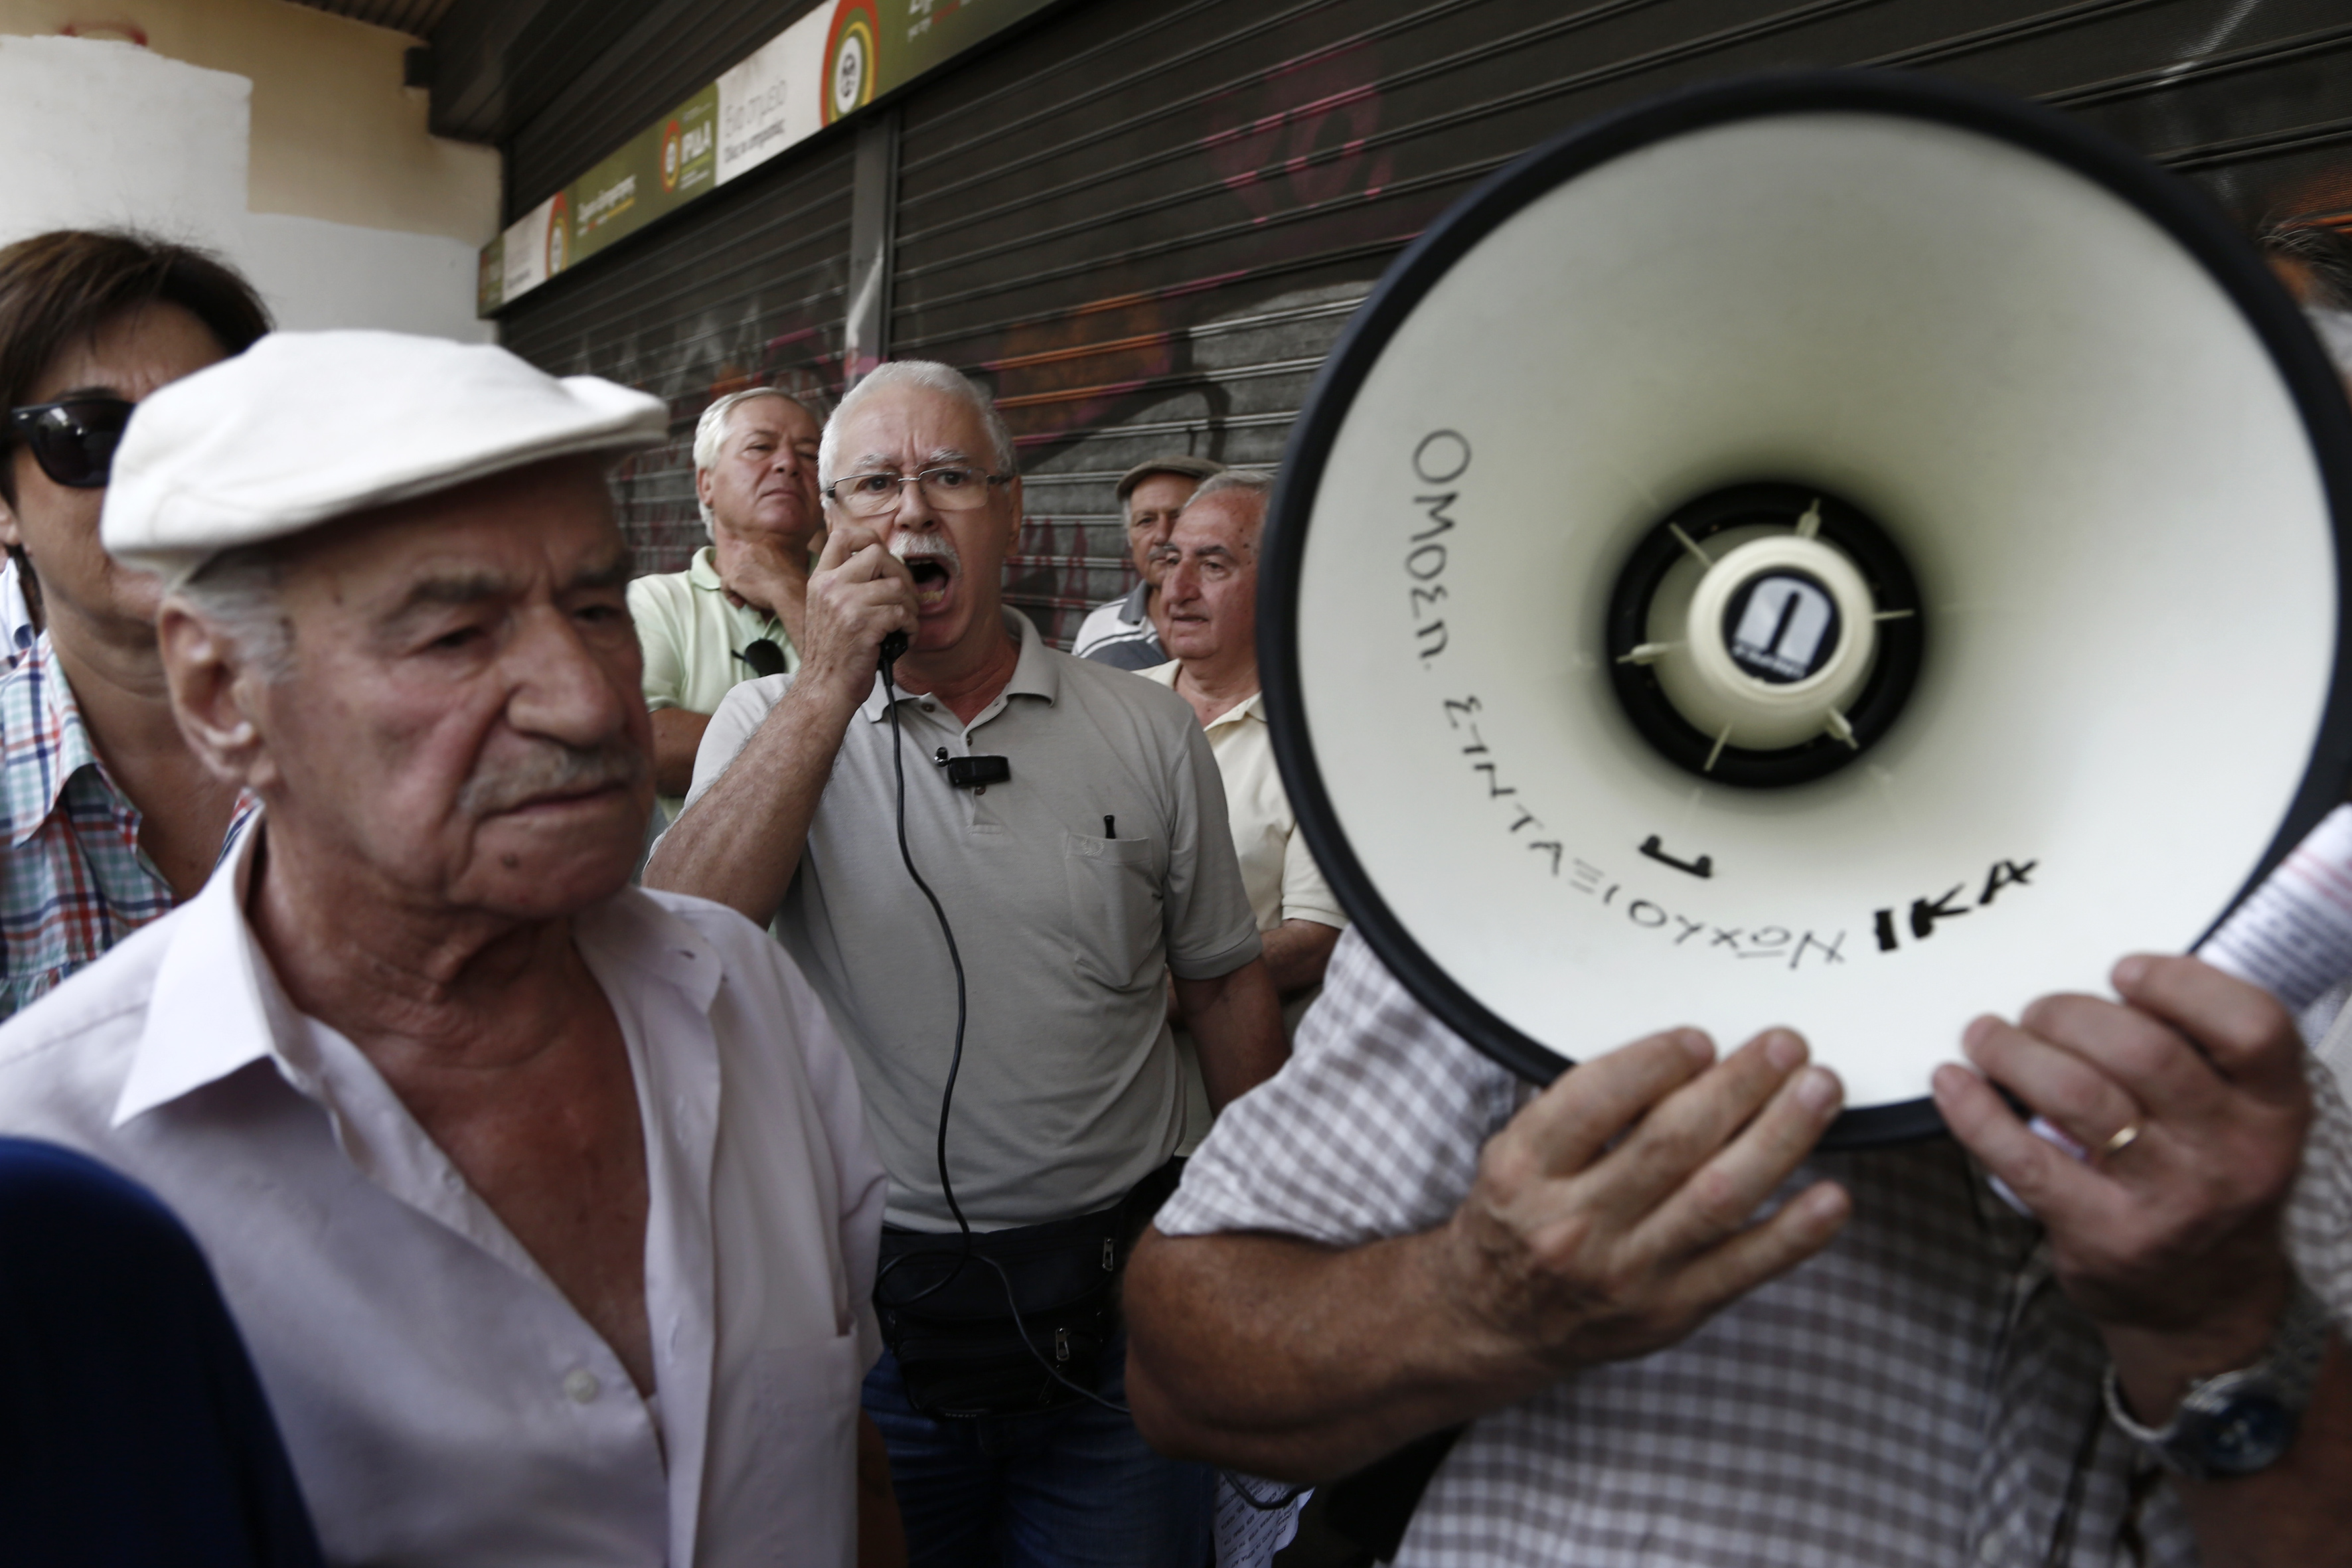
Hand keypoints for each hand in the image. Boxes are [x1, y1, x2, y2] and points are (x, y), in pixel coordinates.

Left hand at [714, 533, 810, 617]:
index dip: (754, 570)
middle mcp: (749, 549)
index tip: (760, 580)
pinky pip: (725, 586)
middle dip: (747, 579)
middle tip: (756, 591)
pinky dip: (731, 596)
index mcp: (763, 543)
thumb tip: (772, 567)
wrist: (789, 591)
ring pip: (733, 575)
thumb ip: (776, 558)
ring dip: (741, 589)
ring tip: (752, 600)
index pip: (751, 555)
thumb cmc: (793, 580)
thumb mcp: (788, 560)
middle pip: (741, 564)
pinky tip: (741, 604)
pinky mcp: (734, 577)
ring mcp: (740, 563)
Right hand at [797, 525, 917, 708]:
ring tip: (905, 624)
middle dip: (901, 575)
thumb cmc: (832, 654)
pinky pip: (903, 612)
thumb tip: (883, 565)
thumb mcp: (827, 610)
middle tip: (905, 598)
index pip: (843, 536)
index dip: (869, 538)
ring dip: (911, 606)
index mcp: (820, 579)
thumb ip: (845, 585)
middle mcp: (830, 585)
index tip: (884, 558)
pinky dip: (911, 627)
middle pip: (879, 554)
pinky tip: (903, 639)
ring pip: (897, 586)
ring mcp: (846, 603)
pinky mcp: (864, 623)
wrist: (823, 688)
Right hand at [1441, 1028, 1848, 1373]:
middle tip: (1784, 1047)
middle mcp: (1573, 1224)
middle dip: (1738, 1085)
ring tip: (1817, 1092)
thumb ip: (1584, 1110)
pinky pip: (1744, 1268)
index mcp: (1525, 1171)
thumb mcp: (1519, 1154)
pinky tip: (1831, 1196)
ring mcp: (1627, 1272)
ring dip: (1778, 1138)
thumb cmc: (1519, 1219)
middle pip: (1670, 1143)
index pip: (1594, 1101)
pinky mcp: (1672, 1310)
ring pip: (1717, 1197)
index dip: (1655, 1062)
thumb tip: (1684, 1059)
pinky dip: (1795, 1233)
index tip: (1701, 1039)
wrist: (1498, 1321)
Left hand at [1934, 956, 2310, 1387]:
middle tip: (2035, 1011)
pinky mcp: (2102, 1233)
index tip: (2123, 970)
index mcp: (2275, 1109)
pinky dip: (1974, 1110)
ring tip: (1987, 1036)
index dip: (2181, 983)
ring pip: (2076, 1094)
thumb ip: (2195, 1054)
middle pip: (2142, 1051)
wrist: (2204, 1307)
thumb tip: (2099, 982)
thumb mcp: (2237, 1120)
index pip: (2252, 1026)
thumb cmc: (2206, 1183)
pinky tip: (1953, 1083)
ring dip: (2013, 1051)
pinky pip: (2022, 1156)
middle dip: (2068, 1013)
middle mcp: (2232, 1154)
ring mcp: (2169, 1199)